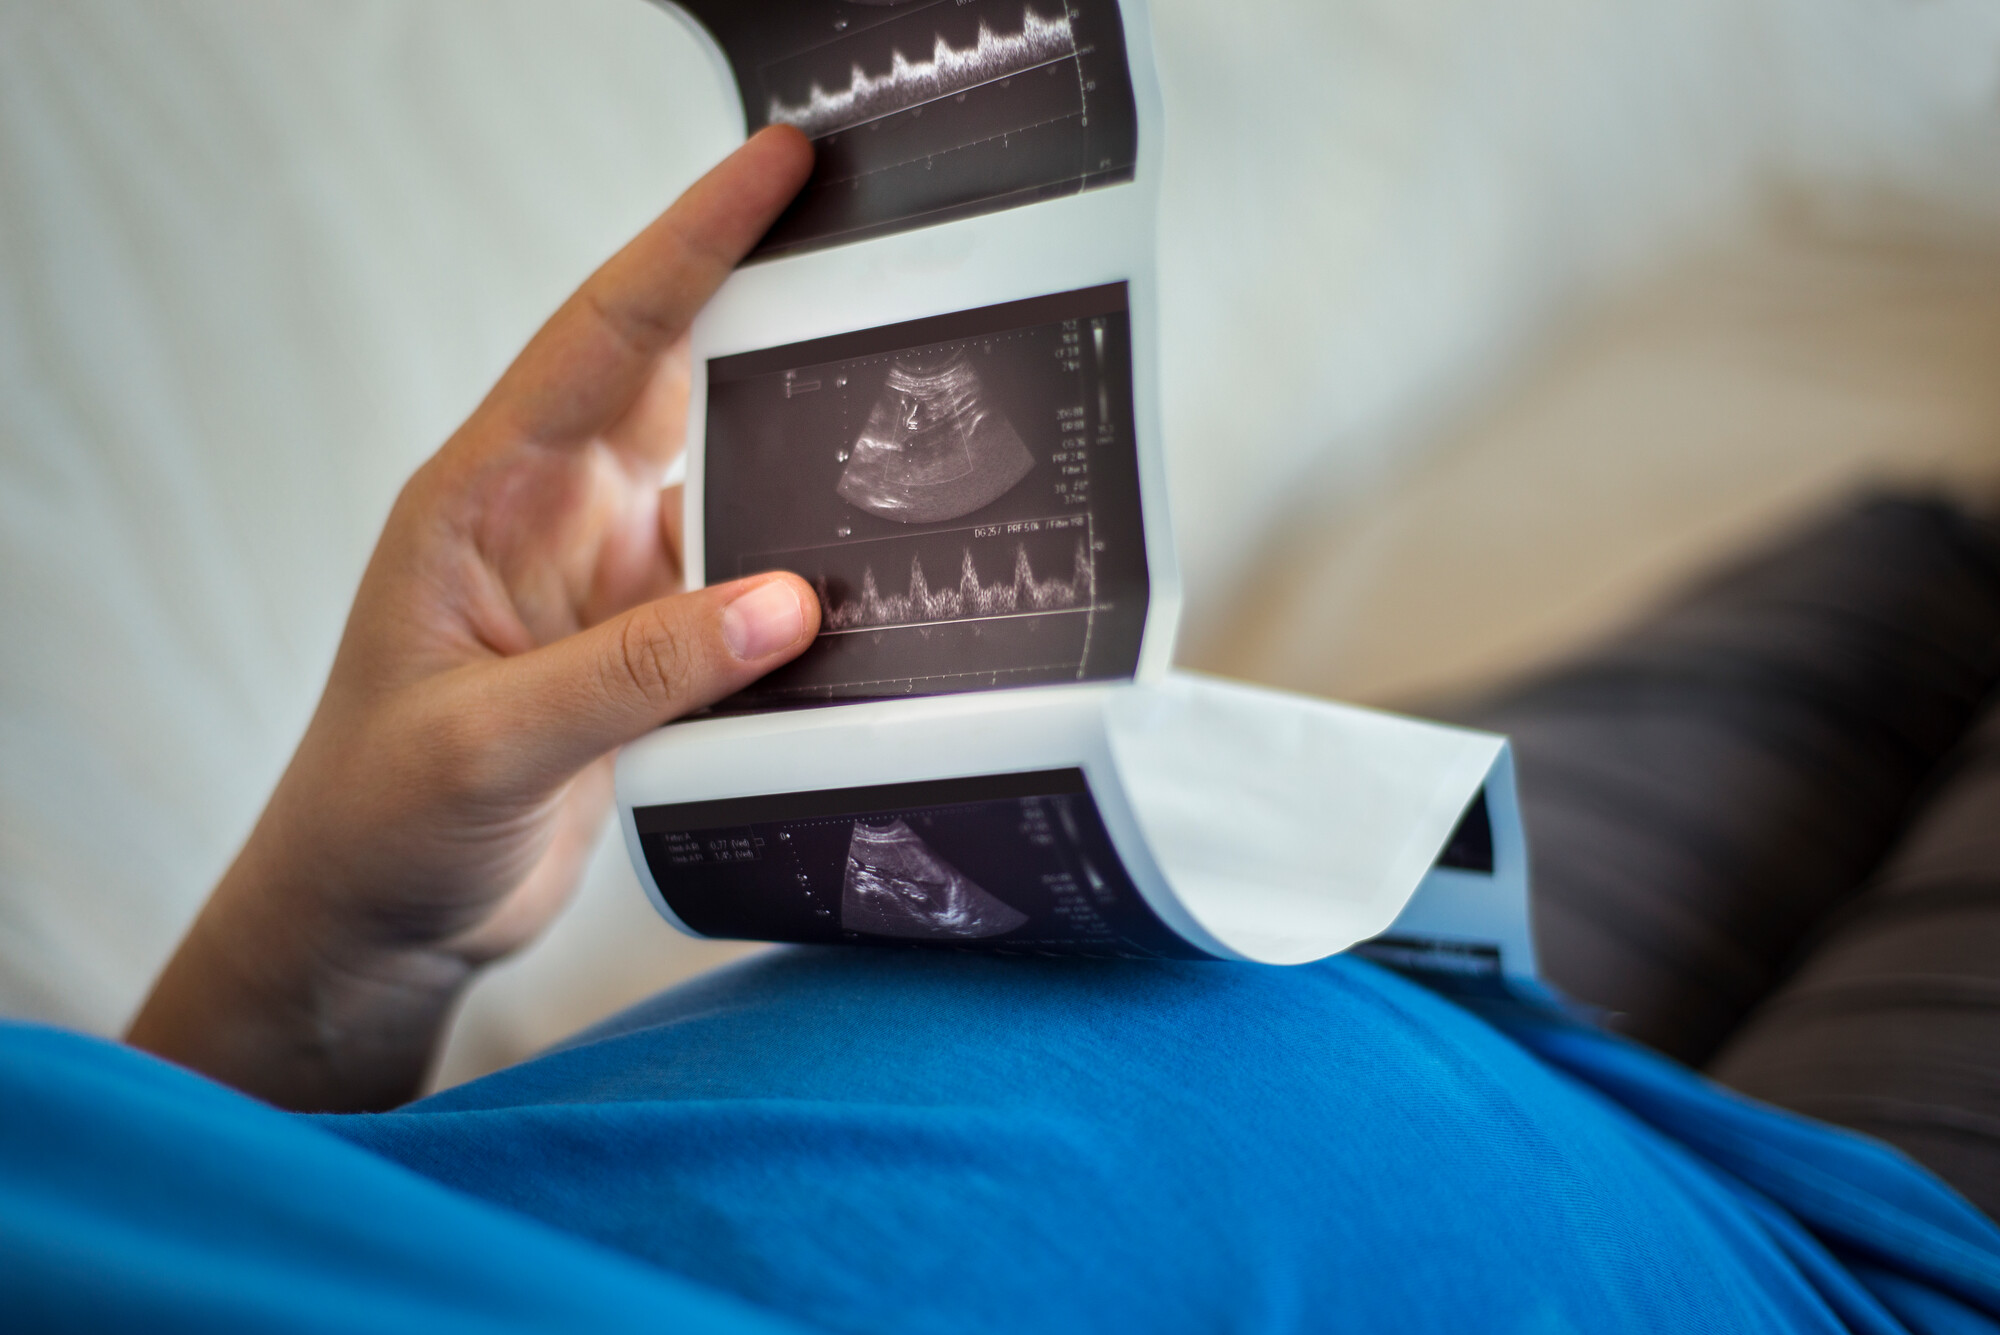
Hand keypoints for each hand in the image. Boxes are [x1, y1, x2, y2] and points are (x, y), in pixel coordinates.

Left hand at [128, 127, 818, 1111]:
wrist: (374, 921)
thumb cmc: (378, 819)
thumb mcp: (492, 741)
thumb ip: (636, 670)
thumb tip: (784, 602)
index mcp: (483, 497)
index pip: (603, 335)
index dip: (691, 242)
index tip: (776, 168)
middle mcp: (549, 521)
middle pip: (676, 379)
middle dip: (768, 305)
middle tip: (875, 252)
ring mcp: (603, 586)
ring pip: (724, 484)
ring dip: (798, 455)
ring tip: (898, 409)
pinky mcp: (645, 653)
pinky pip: (741, 589)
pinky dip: (800, 581)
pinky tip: (861, 579)